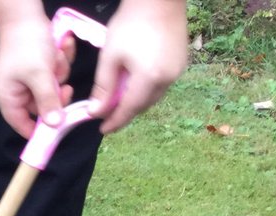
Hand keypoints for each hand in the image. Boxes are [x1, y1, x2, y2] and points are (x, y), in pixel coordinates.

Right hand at [0, 14, 73, 138]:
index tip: (60, 128)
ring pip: (53, 88)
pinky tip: (59, 47)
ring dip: (59, 72)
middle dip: (56, 92)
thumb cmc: (26, 45)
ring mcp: (29, 79)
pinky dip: (60, 60)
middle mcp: (18, 92)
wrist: (24, 14)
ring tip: (56, 56)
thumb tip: (55, 125)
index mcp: (9, 99)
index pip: (23, 126)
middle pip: (44, 106)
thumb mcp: (39, 75)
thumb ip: (48, 101)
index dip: (41, 130)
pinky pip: (55, 72)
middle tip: (64, 85)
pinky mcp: (39, 67)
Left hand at [88, 0, 188, 133]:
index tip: (102, 130)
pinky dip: (145, 89)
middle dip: (124, 113)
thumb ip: (103, 87)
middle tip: (106, 115)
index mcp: (149, 79)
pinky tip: (133, 84)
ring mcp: (177, 70)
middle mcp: (167, 78)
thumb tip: (95, 112)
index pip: (128, 110)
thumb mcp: (109, 57)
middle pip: (142, 106)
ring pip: (152, 96)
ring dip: (135, 101)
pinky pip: (161, 84)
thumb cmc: (130, 24)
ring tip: (117, 100)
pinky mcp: (180, 62)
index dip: (114, 122)